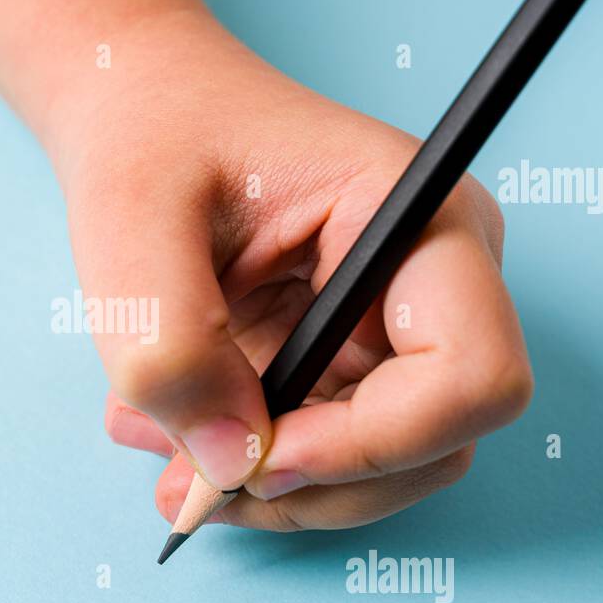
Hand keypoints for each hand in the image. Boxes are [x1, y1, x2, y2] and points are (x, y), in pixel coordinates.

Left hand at [50, 11, 533, 530]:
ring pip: (378, 472)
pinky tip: (168, 428)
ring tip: (151, 439)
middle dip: (310, 485)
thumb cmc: (152, 135)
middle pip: (433, 446)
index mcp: (416, 219)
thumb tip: (232, 468)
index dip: (373, 444)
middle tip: (187, 479)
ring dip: (267, 489)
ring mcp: (397, 331)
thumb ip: (171, 347)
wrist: (145, 112)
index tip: (257, 457)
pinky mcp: (350, 364)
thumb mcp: (130, 225)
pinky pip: (326, 458)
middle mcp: (433, 284)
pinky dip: (247, 469)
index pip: (471, 378)